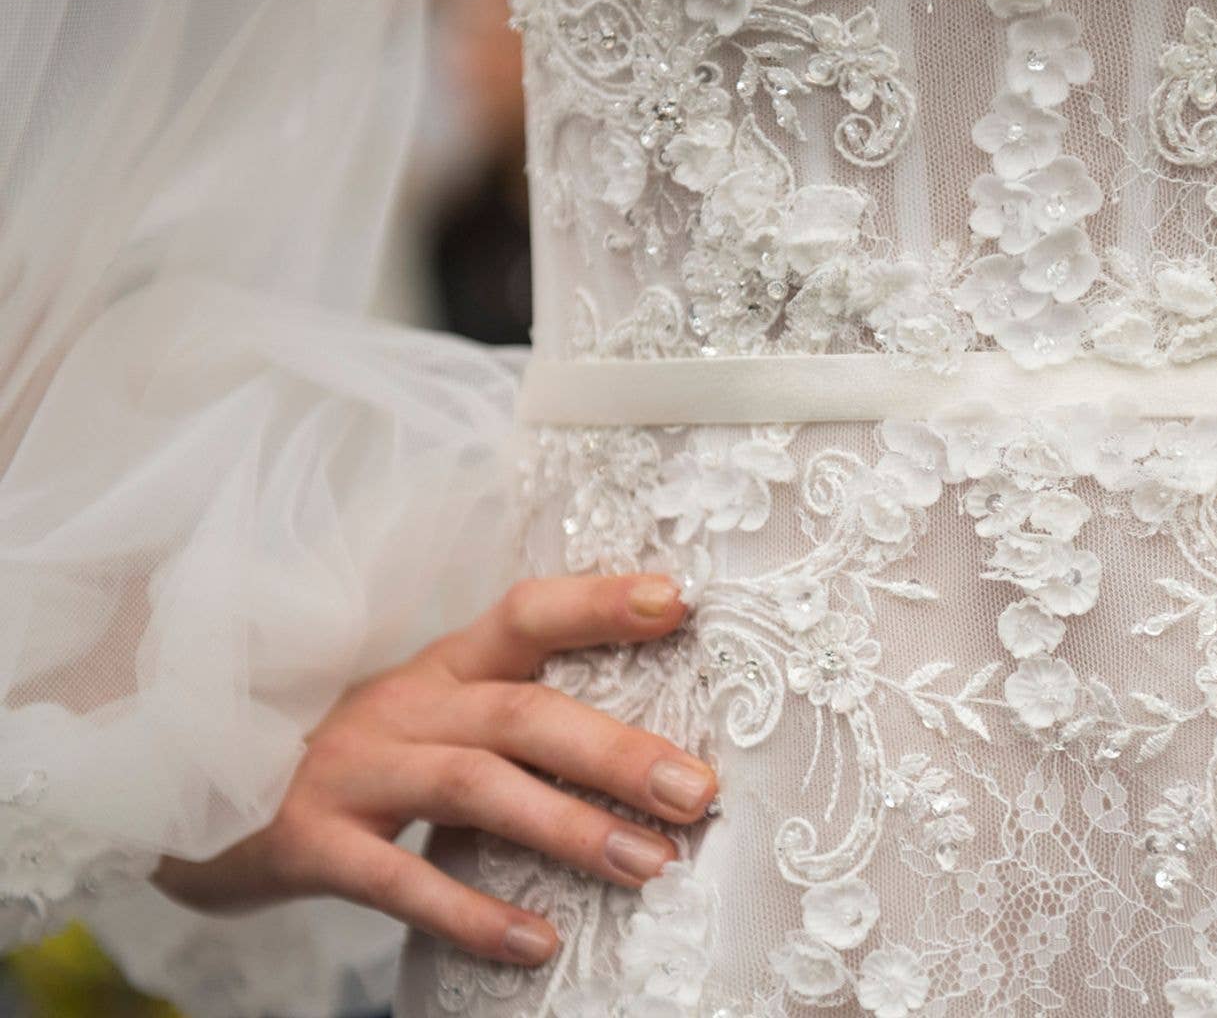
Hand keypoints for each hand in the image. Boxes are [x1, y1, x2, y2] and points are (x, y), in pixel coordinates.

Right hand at [152, 573, 714, 965]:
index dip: (599, 602)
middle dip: (618, 751)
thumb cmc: (353, 757)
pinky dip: (471, 912)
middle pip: (522, 711)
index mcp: (441, 666)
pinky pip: (399, 879)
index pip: (526, 612)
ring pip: (474, 785)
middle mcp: (404, 704)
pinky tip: (538, 943)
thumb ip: (512, 718)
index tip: (681, 601)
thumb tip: (651, 751)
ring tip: (651, 864)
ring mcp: (353, 769)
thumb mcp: (428, 715)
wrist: (188, 785)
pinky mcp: (308, 840)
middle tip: (701, 791)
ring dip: (569, 826)